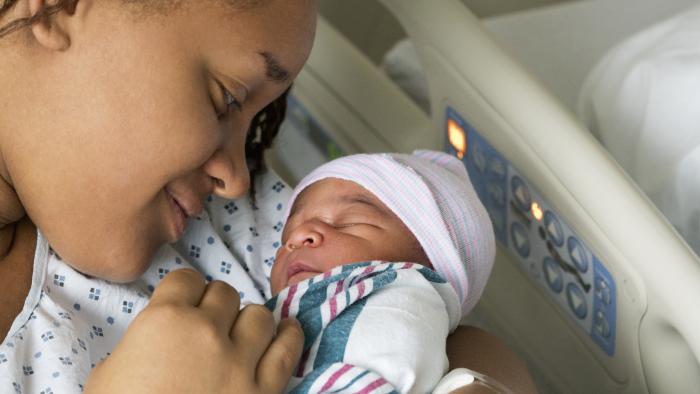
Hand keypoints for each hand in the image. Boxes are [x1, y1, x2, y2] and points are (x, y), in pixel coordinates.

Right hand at [85, 269, 302, 393]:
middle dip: (215, 306)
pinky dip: (289, 337)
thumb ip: (143, 341)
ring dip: (249, 322)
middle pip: (224, 294)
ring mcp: (240, 362)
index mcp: (165, 320)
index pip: (186, 280)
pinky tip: (286, 331)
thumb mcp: (109, 371)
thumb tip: (162, 337)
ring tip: (243, 334)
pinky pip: (287, 351)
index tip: (183, 303)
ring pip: (260, 316)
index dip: (184, 291)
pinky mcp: (264, 391)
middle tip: (208, 325)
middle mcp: (207, 332)